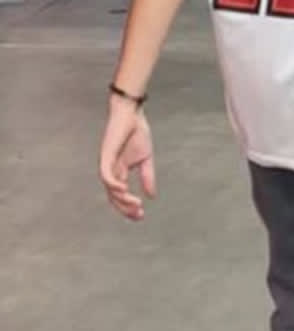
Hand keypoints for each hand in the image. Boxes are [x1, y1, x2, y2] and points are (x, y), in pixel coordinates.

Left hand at [100, 100, 155, 220]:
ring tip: (135, 204)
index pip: (121, 195)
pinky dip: (114, 184)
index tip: (141, 216)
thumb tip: (152, 196)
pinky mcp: (106, 155)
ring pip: (110, 188)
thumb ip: (147, 177)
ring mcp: (107, 163)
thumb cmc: (137, 133)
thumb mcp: (146, 159)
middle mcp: (111, 170)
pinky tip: (124, 189)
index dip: (129, 207)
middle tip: (138, 214)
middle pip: (113, 196)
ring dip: (121, 199)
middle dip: (125, 208)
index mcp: (119, 171)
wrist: (132, 114)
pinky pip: (106, 175)